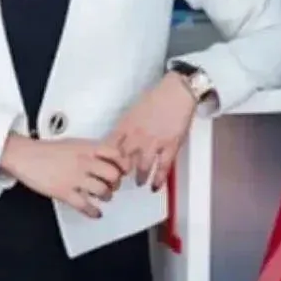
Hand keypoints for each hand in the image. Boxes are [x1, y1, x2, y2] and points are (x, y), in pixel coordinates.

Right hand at [0, 135, 127, 218]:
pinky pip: (85, 205)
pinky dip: (93, 212)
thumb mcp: (73, 143)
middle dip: (115, 183)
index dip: (123, 164)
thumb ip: (91, 150)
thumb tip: (108, 157)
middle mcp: (83, 162)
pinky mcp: (64, 192)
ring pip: (102, 191)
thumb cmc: (46, 150)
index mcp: (86, 148)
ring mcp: (74, 177)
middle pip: (113, 175)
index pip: (116, 154)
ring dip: (106, 196)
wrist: (24, 155)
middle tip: (112, 185)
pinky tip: (95, 212)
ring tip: (103, 196)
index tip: (123, 170)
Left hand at [109, 73, 199, 191]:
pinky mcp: (170, 146)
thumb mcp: (132, 111)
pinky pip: (163, 168)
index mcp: (125, 126)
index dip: (105, 161)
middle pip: (123, 161)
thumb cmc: (154, 98)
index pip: (109, 148)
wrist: (176, 92)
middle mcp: (137, 136)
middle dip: (120, 173)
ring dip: (140, 178)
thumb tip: (117, 141)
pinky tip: (154, 187)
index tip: (104, 168)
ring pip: (142, 167)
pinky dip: (158, 180)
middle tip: (120, 180)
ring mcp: (154, 143)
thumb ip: (124, 127)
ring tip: (139, 182)